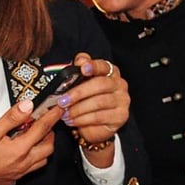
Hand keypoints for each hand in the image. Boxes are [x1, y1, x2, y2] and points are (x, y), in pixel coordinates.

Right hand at [0, 99, 57, 184]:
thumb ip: (11, 118)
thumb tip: (28, 106)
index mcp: (19, 149)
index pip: (42, 129)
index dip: (52, 116)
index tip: (58, 109)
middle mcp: (23, 163)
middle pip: (48, 147)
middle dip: (50, 132)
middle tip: (44, 121)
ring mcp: (19, 173)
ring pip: (42, 160)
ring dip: (43, 146)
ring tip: (33, 135)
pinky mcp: (13, 180)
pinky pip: (31, 169)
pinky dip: (34, 157)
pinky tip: (23, 151)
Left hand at [62, 53, 130, 167]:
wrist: (97, 122)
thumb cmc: (88, 98)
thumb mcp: (82, 82)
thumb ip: (80, 69)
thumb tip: (79, 62)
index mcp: (111, 72)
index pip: (103, 66)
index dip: (93, 66)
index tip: (83, 68)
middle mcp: (120, 85)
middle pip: (100, 85)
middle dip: (78, 93)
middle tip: (62, 101)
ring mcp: (122, 102)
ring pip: (99, 103)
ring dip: (78, 110)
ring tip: (65, 114)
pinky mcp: (121, 117)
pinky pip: (100, 119)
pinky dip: (83, 121)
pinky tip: (74, 122)